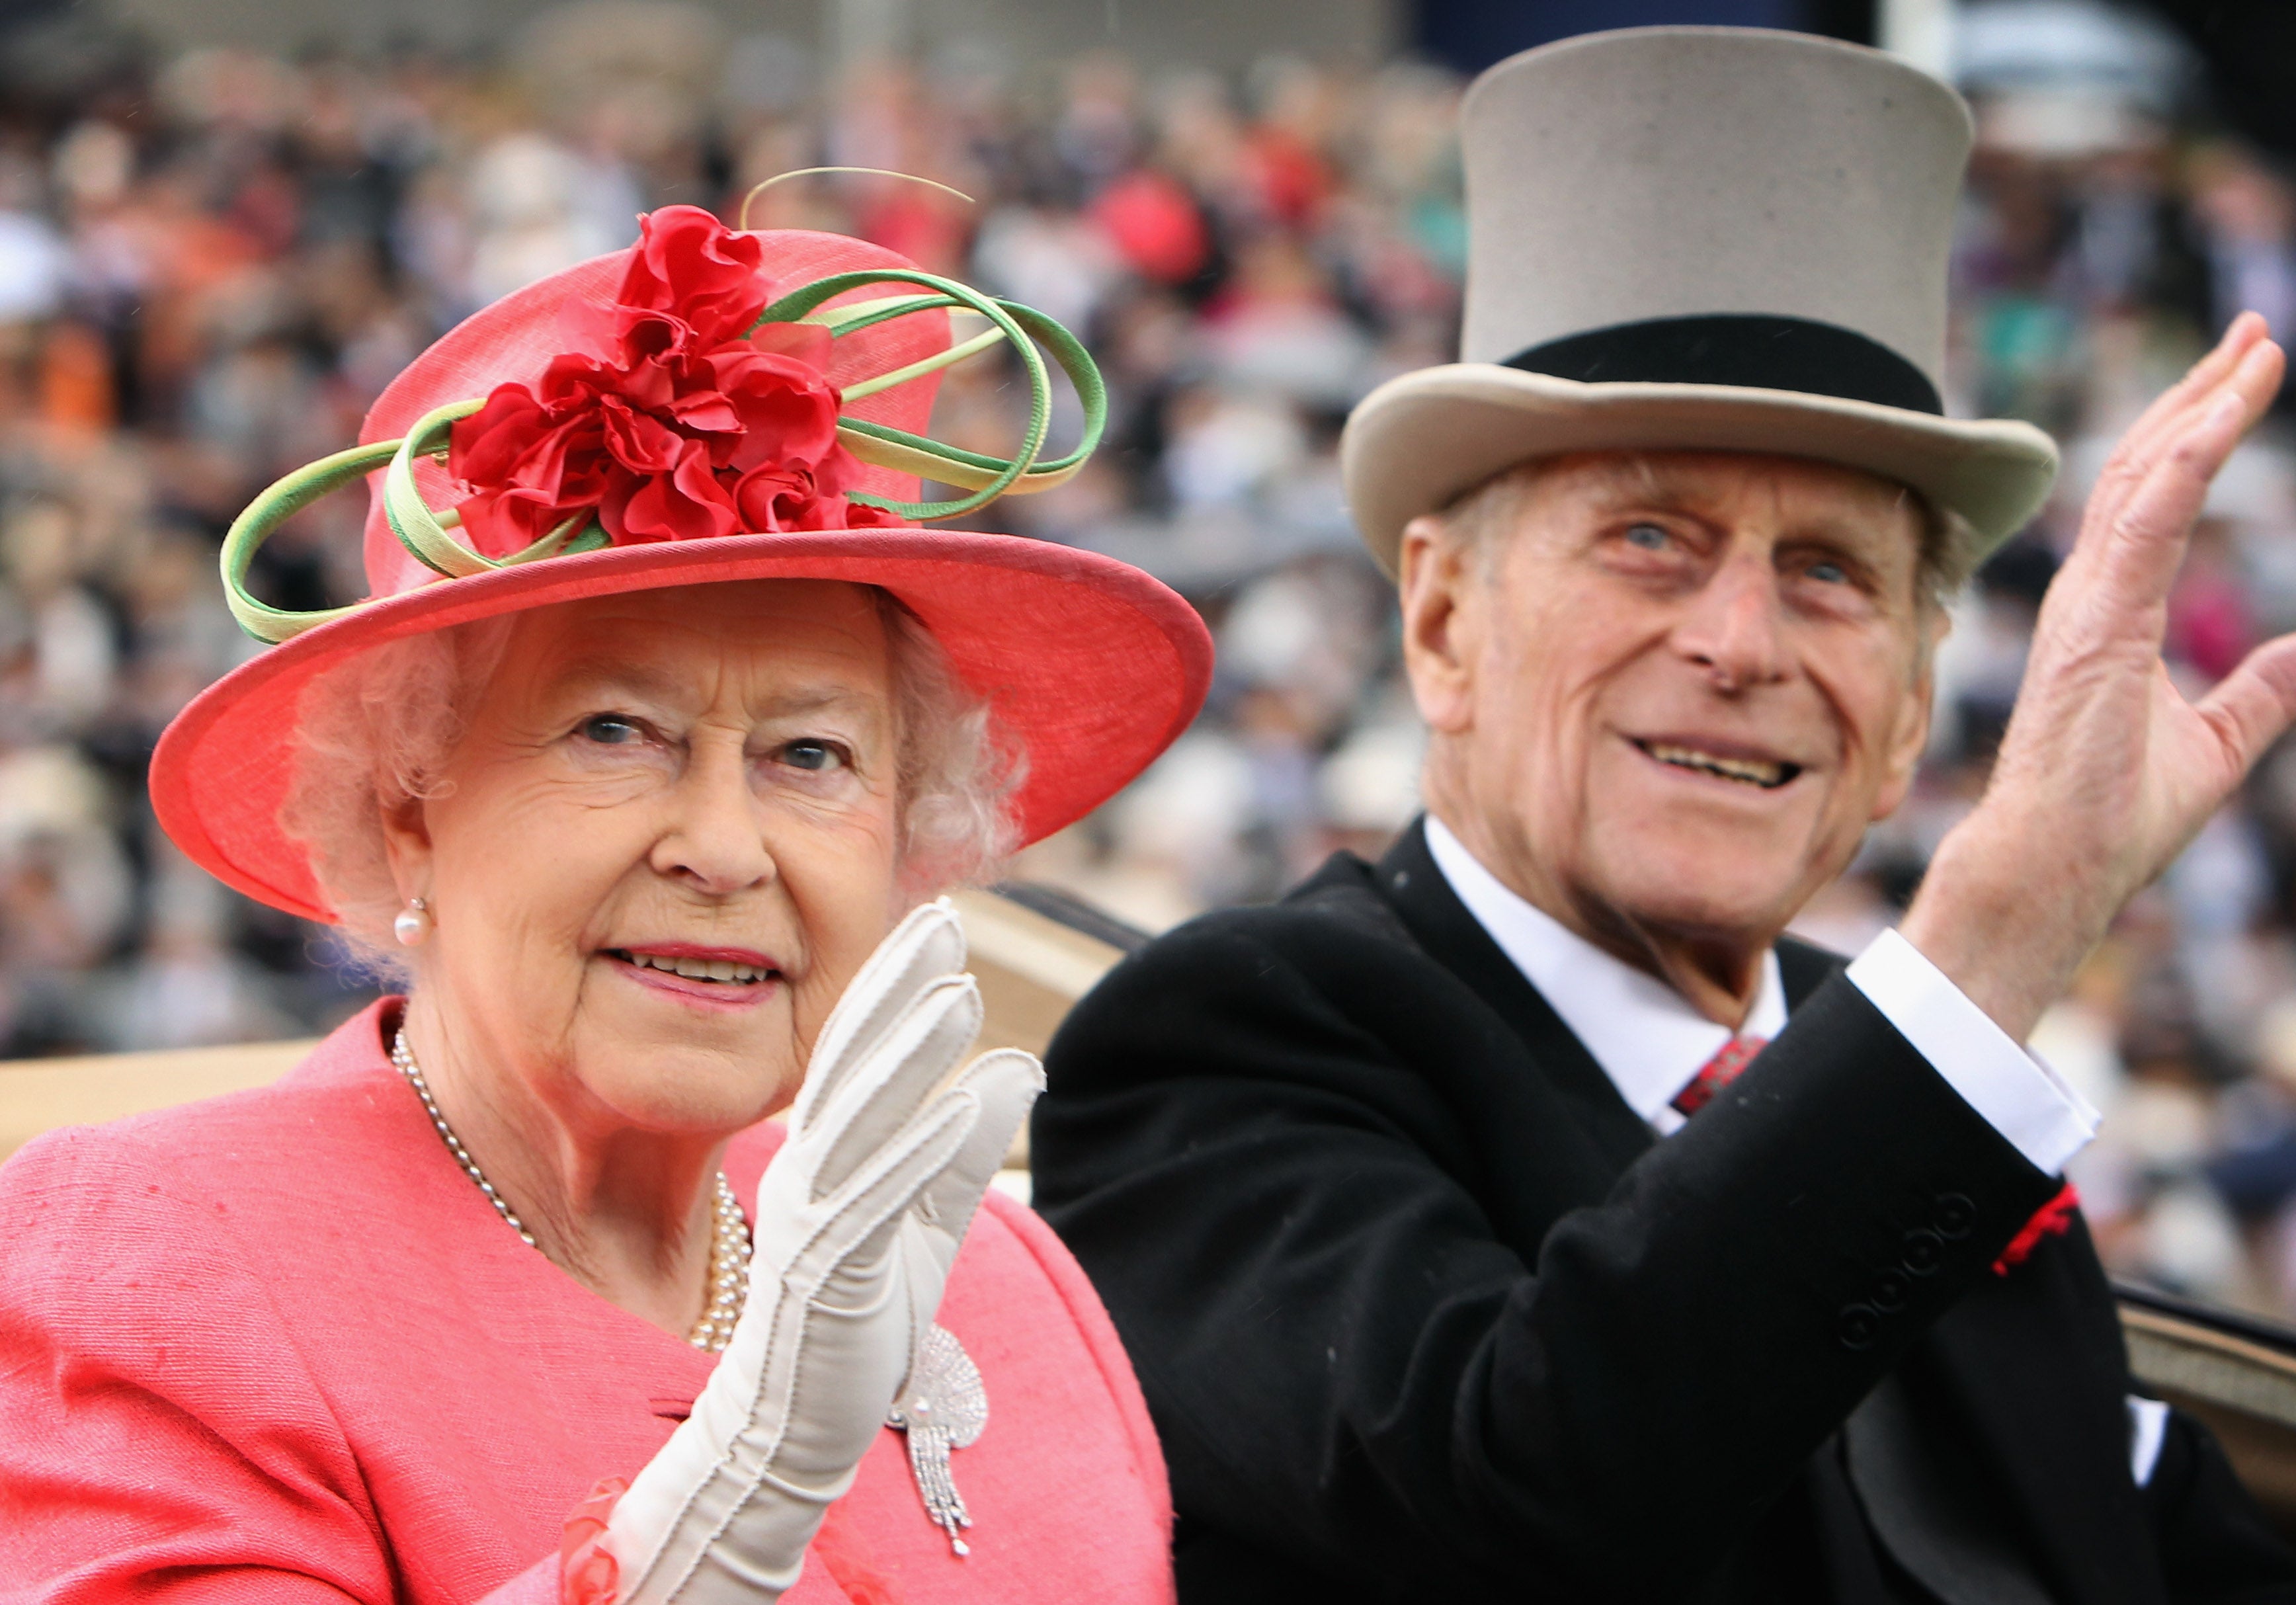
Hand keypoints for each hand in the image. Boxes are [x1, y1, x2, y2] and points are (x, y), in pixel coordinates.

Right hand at [602, 898, 1040, 1603]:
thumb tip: (1020, 1065)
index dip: (893, 984)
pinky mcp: (829, 1276)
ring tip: (959, 991)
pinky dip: (918, 1151)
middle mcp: (805, 1176)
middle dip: (896, 989)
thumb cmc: (858, 1326)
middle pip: (851, 1064)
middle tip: (944, 918)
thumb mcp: (925, 1225)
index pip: (856, 1053)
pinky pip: (876, 1202)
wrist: (796, 1429)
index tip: (935, 919)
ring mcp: (811, 1223)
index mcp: (821, 1158)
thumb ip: (964, 1149)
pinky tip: (960, 1105)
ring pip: (860, 1120)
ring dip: (910, 1054)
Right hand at [1904, 313, 2289, 1041]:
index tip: (2247, 377)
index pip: (2157, 499)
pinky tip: (2226, 413)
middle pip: (2148, 468)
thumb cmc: (2111, 823)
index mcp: (2111, 613)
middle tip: (2256, 338)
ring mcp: (2088, 604)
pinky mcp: (2097, 623)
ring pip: (2146, 477)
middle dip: (2202, 395)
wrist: (2053, 871)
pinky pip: (2148, 519)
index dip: (2200, 431)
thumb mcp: (2216, 745)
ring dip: (2204, 407)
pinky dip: (2189, 458)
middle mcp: (2090, 594)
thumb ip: (2258, 693)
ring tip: (2256, 352)